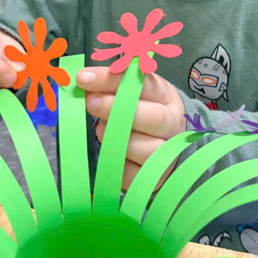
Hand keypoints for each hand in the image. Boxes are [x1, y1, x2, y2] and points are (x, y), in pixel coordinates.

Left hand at [76, 67, 186, 190]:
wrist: (164, 144)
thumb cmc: (143, 111)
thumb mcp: (132, 92)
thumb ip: (112, 85)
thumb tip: (84, 80)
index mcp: (166, 96)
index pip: (143, 84)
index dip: (113, 81)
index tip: (84, 78)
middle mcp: (172, 125)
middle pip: (154, 118)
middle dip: (117, 109)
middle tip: (90, 102)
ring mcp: (167, 153)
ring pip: (146, 149)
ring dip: (117, 139)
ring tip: (101, 130)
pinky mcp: (154, 179)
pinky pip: (133, 174)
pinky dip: (116, 164)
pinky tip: (109, 153)